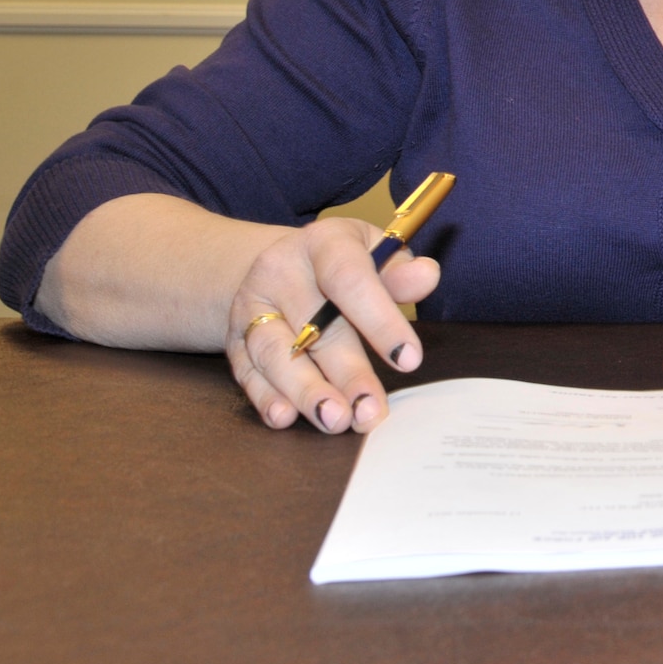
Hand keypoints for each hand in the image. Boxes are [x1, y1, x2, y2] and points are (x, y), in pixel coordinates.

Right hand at [224, 217, 440, 433]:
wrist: (282, 264)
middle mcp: (279, 271)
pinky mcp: (235, 339)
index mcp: (323, 243)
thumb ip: (400, 271)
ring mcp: (251, 306)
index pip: (350, 280)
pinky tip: (285, 417)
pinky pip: (247, 371)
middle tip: (371, 411)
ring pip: (275, 353)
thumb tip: (427, 275)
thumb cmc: (344, 263)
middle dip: (347, 373)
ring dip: (306, 392)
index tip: (409, 359)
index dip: (380, 320)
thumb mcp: (374, 252)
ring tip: (336, 420)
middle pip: (314, 326)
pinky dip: (266, 397)